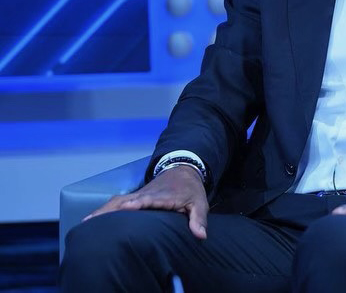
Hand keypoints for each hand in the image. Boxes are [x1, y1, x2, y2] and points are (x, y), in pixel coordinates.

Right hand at [83, 165, 208, 238]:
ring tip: (85, 223)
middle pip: (127, 200)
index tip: (127, 206)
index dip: (138, 203)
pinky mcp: (133, 197)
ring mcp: (138, 194)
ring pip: (117, 201)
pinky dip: (104, 210)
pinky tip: (90, 220)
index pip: (149, 199)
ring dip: (102, 210)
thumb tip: (200, 235)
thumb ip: (198, 219)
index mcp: (163, 195)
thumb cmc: (191, 190)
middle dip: (111, 209)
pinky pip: (116, 202)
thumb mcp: (199, 203)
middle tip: (93, 219)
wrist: (183, 170)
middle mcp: (147, 194)